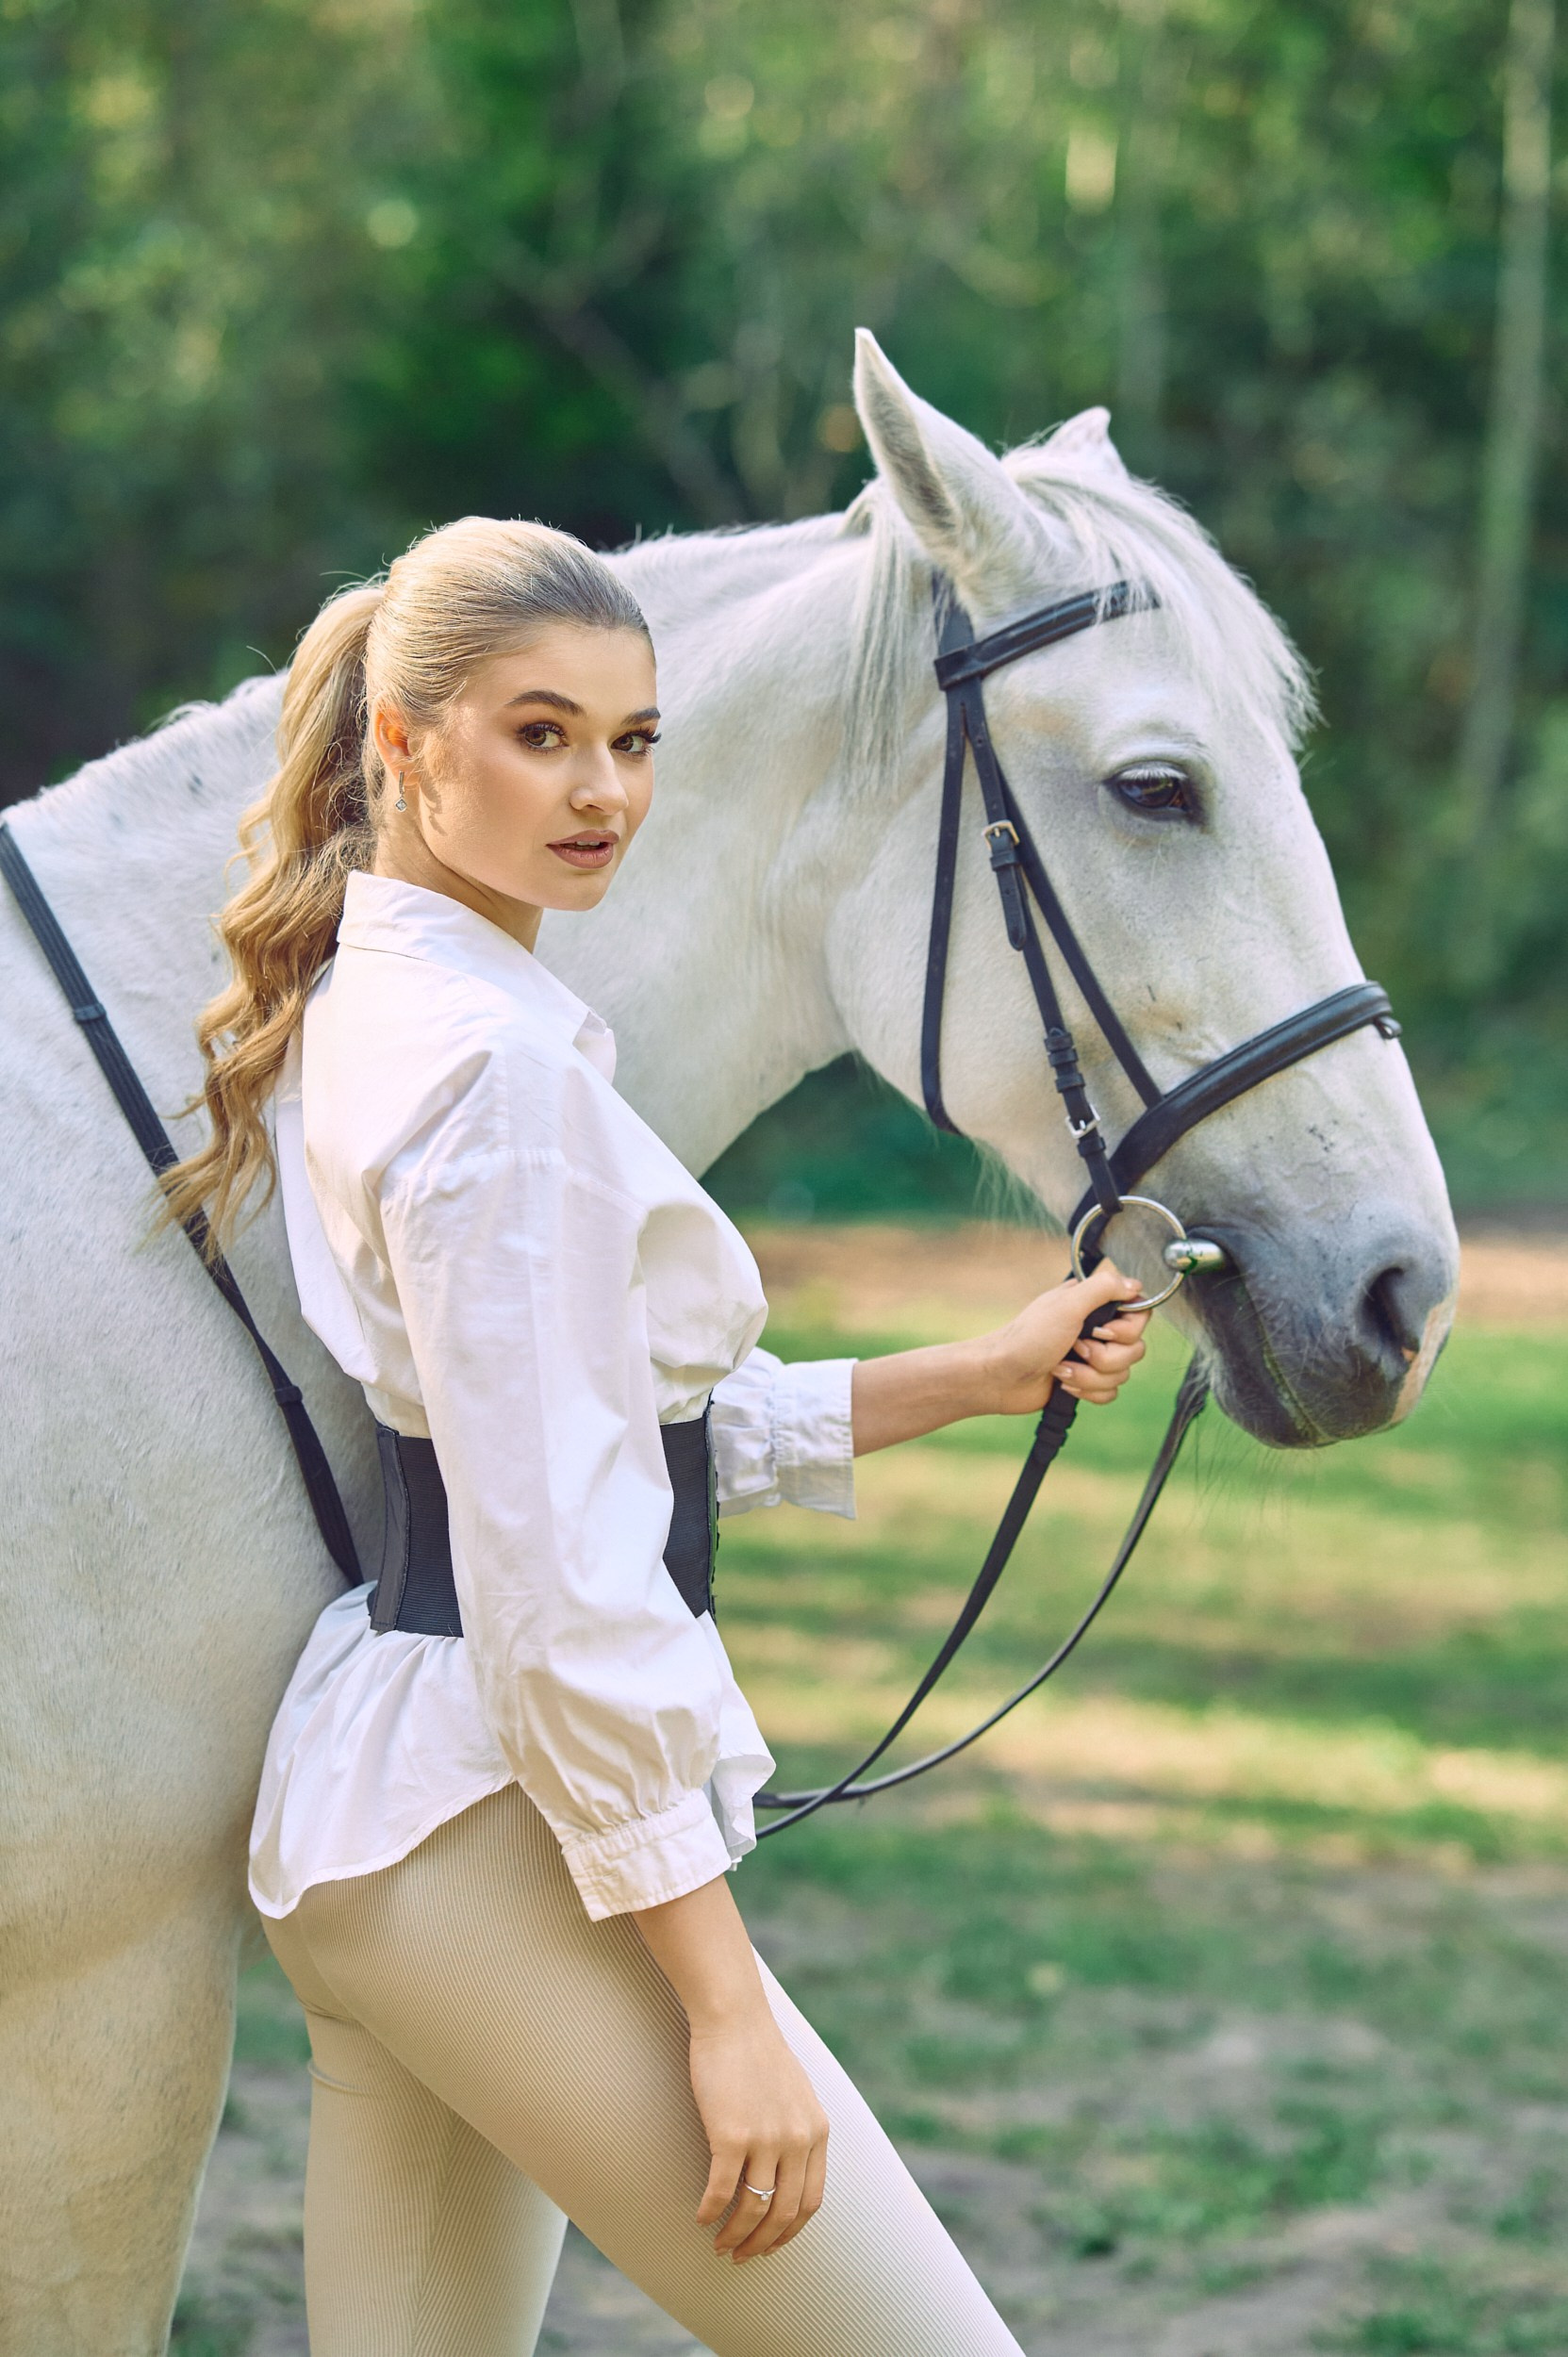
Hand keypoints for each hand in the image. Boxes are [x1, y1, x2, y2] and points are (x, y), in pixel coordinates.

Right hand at [631, 1875, 828, 2261]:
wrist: (734, 2017)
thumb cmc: (757, 2051)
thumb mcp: (796, 2092)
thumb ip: (799, 2129)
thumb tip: (789, 2169)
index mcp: (817, 2131)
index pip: (811, 2202)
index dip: (790, 2231)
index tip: (771, 2245)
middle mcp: (797, 2140)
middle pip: (783, 2213)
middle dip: (762, 2243)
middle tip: (741, 2256)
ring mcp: (766, 2139)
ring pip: (752, 2208)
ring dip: (734, 2235)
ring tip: (719, 2245)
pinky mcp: (731, 2134)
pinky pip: (722, 2190)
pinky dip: (710, 2212)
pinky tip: (699, 2218)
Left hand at [978, 1258, 1149, 1414]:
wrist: (1001, 1377)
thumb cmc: (1027, 1338)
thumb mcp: (1066, 1305)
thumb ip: (1103, 1289)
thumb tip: (1137, 1285)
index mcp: (1093, 1305)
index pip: (1139, 1313)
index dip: (1126, 1329)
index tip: (1103, 1332)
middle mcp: (1097, 1329)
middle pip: (1135, 1349)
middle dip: (1104, 1357)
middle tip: (1075, 1348)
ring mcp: (1092, 1357)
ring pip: (1122, 1374)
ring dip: (1090, 1376)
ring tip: (1062, 1369)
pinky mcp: (1087, 1381)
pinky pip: (1110, 1392)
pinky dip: (1087, 1391)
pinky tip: (1063, 1383)